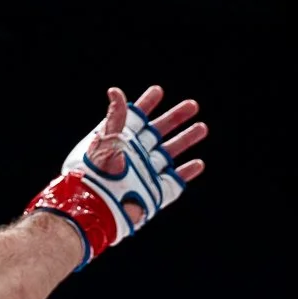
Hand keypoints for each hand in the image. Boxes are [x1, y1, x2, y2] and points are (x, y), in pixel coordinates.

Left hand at [84, 85, 206, 184]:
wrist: (97, 207)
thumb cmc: (96, 173)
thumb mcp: (106, 140)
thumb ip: (115, 117)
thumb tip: (115, 90)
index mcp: (119, 141)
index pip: (136, 118)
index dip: (147, 104)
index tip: (158, 91)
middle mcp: (134, 155)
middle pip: (158, 132)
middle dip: (175, 118)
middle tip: (192, 105)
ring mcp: (146, 173)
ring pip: (170, 152)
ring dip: (186, 139)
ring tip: (202, 127)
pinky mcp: (155, 192)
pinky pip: (175, 180)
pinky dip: (187, 172)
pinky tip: (198, 163)